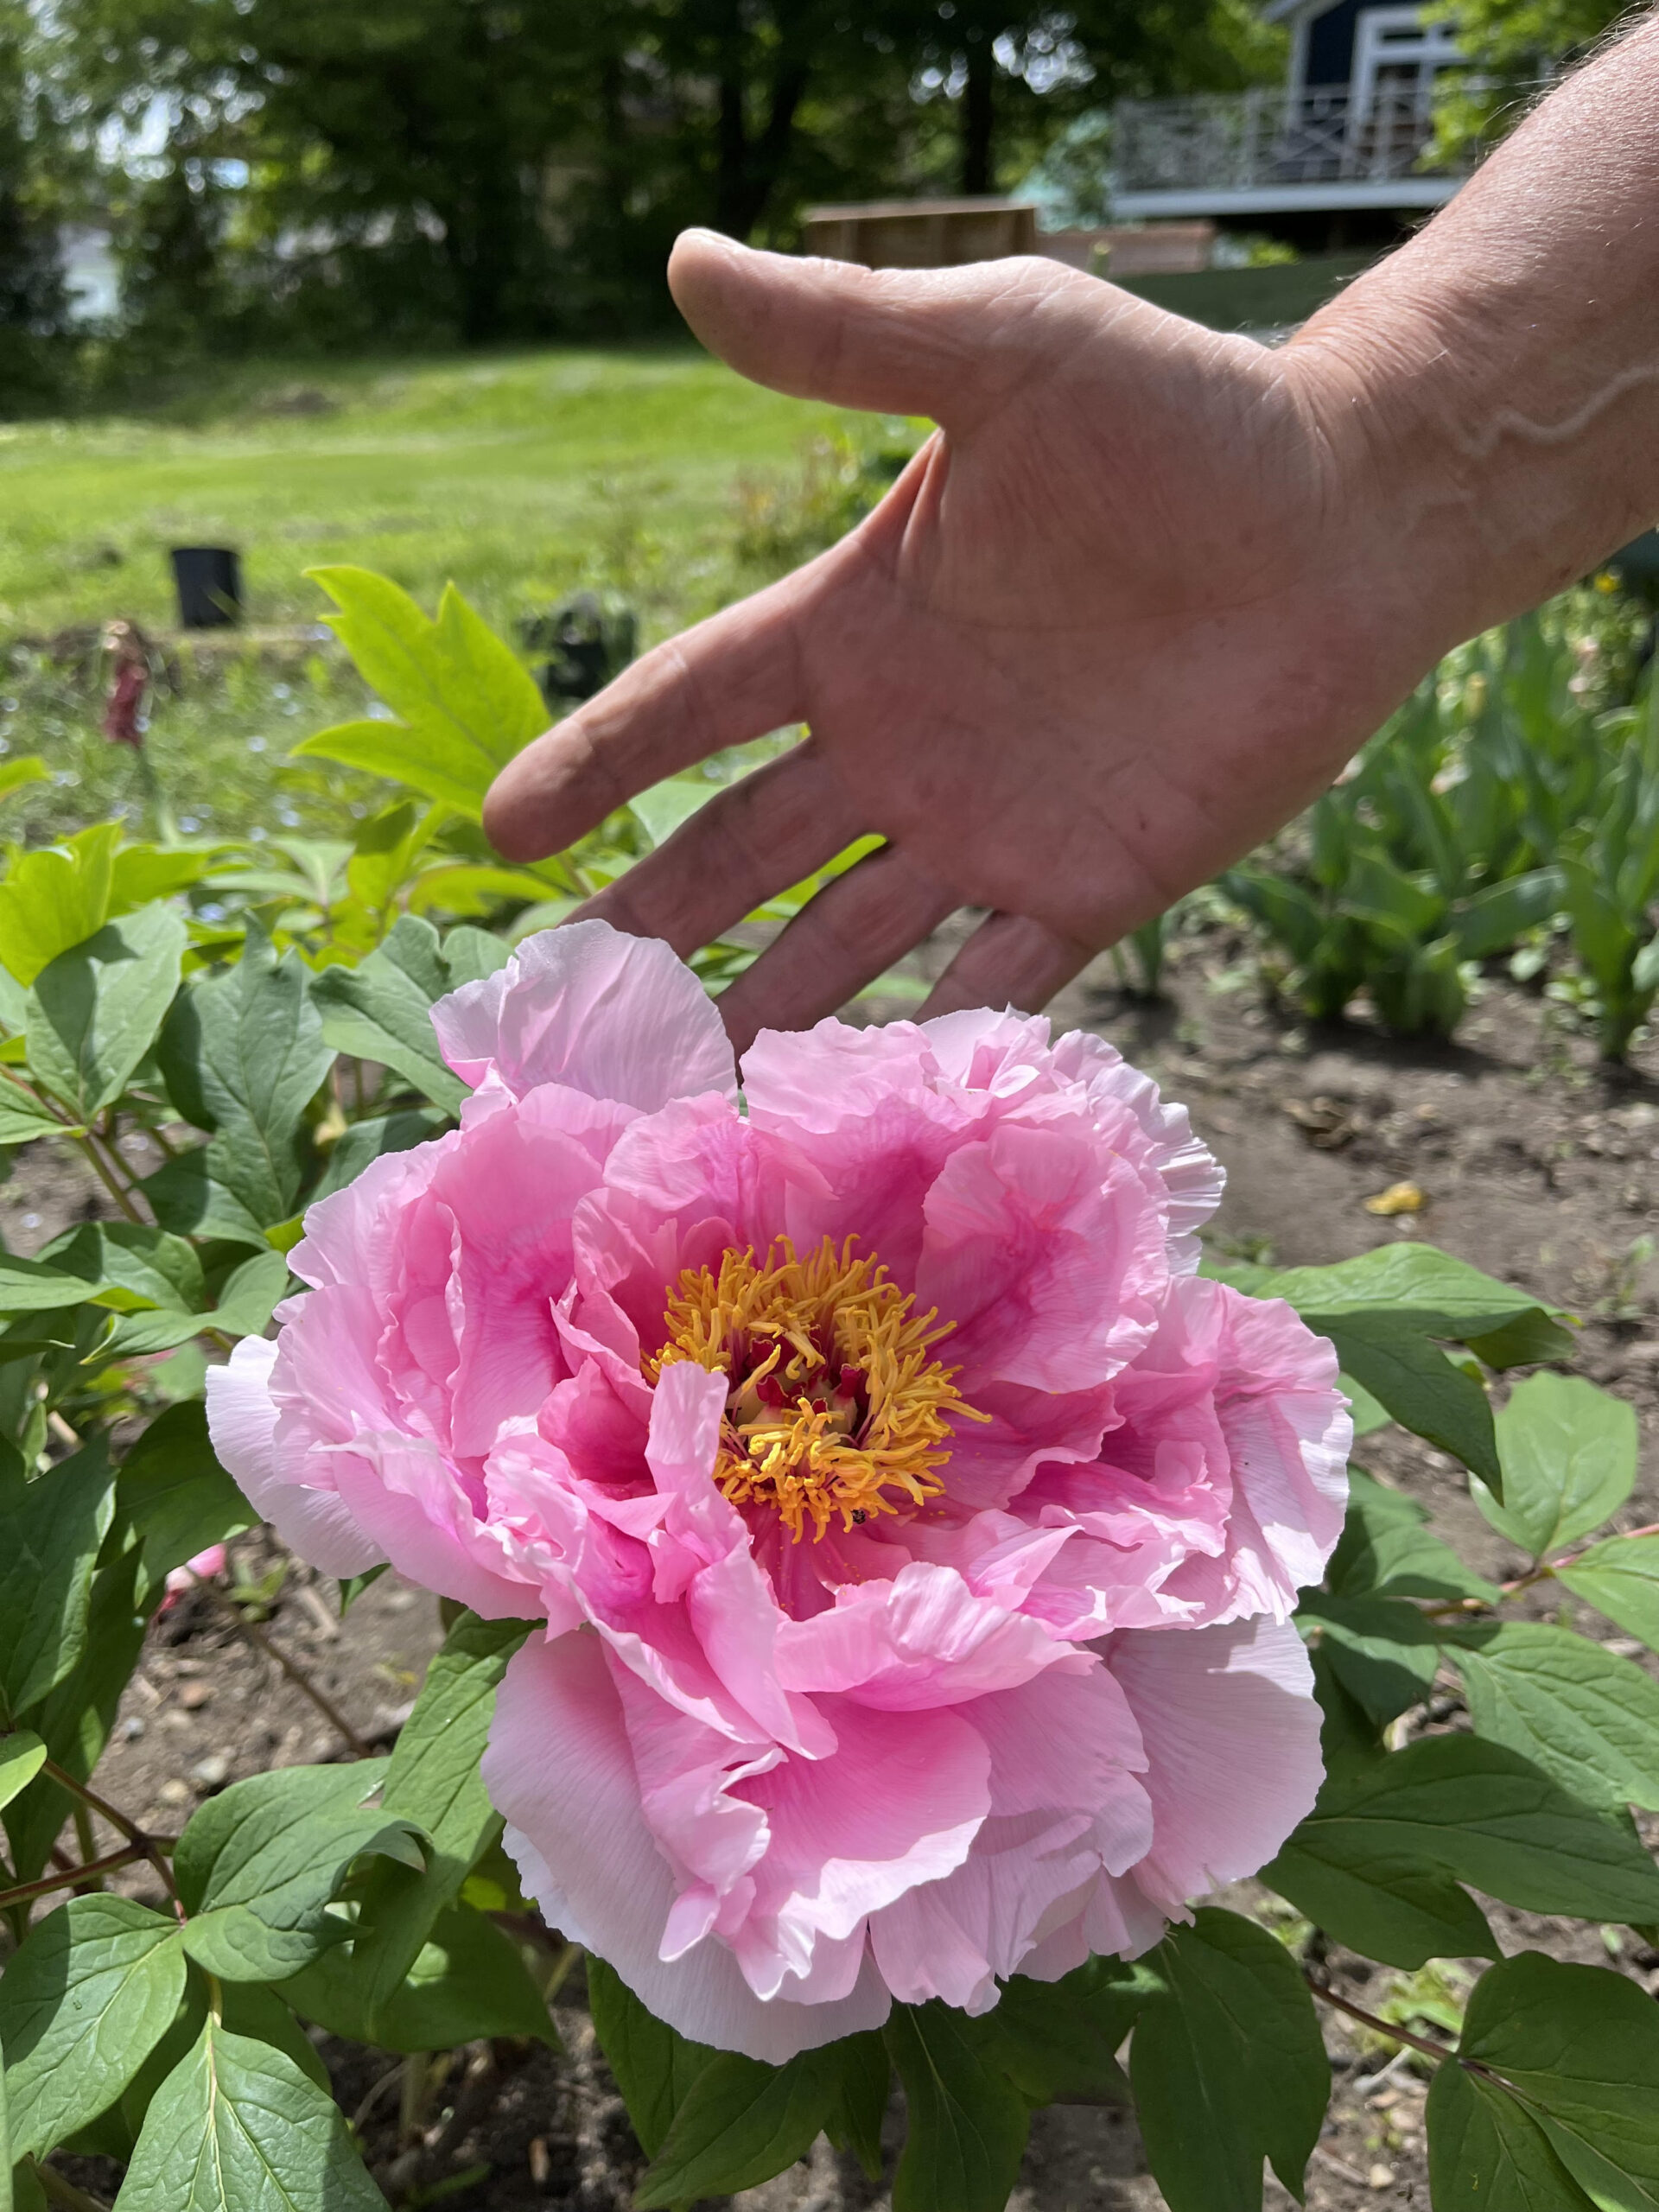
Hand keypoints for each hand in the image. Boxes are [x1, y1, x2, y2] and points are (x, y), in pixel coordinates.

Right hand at [483, 232, 1466, 1047]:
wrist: (1348, 513)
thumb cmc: (1183, 416)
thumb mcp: (1005, 350)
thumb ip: (851, 338)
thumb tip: (684, 260)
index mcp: (855, 628)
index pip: (689, 708)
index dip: (594, 763)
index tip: (502, 831)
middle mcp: (899, 745)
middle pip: (738, 852)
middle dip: (649, 924)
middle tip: (560, 1006)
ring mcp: (987, 826)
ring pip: (841, 941)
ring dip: (761, 1010)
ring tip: (677, 1091)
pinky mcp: (1088, 885)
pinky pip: (989, 984)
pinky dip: (925, 1043)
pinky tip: (847, 1109)